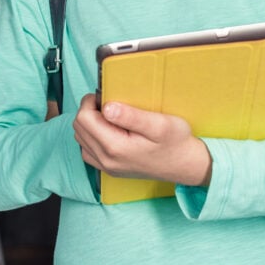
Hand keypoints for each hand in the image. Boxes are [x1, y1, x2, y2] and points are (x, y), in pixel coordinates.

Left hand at [73, 93, 211, 186]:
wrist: (185, 165)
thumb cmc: (175, 142)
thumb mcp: (159, 124)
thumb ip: (131, 116)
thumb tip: (107, 107)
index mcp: (115, 147)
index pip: (84, 119)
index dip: (90, 102)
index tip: (104, 95)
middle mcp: (106, 160)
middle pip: (79, 128)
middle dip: (88, 111)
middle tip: (107, 103)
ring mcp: (107, 167)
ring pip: (81, 140)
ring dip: (89, 123)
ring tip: (109, 115)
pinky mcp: (110, 170)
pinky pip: (88, 151)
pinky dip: (92, 137)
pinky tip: (108, 130)